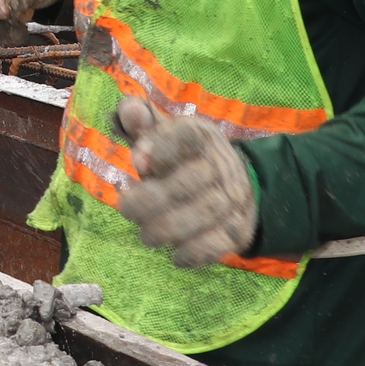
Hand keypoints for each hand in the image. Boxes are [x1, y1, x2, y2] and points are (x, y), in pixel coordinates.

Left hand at [114, 96, 257, 268]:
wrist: (234, 185)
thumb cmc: (180, 159)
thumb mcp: (162, 134)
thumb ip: (140, 121)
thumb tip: (129, 111)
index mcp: (201, 137)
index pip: (186, 137)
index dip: (161, 149)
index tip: (137, 161)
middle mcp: (222, 165)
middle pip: (188, 182)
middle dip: (151, 200)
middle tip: (126, 210)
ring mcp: (233, 199)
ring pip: (203, 214)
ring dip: (166, 228)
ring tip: (145, 236)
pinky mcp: (238, 230)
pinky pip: (219, 243)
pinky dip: (194, 252)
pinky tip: (174, 255)